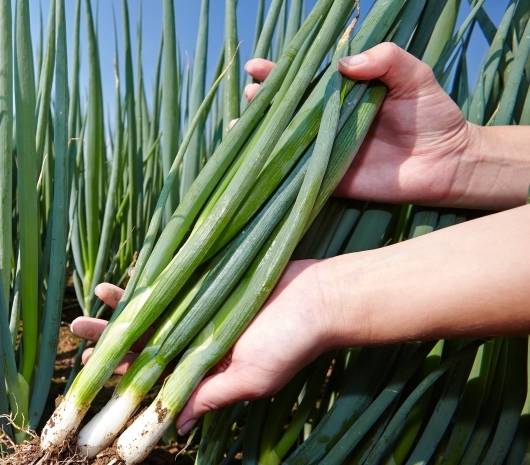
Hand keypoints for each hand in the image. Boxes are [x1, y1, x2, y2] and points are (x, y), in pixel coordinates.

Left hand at [71, 260, 334, 435]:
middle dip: (112, 341)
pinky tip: (125, 278)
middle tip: (79, 333)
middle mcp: (197, 341)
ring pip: (152, 312)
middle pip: (145, 344)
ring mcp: (201, 310)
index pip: (154, 380)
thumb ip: (210, 397)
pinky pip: (171, 282)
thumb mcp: (250, 378)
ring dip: (122, 309)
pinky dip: (148, 281)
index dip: (122, 379)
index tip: (91, 377)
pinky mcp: (208, 282)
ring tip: (91, 300)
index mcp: (205, 370)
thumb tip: (175, 428)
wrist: (323, 295)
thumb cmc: (292, 343)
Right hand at [245, 43, 527, 209]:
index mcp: (343, 93)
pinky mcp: (329, 178)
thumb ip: (386, 59)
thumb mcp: (415, 76)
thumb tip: (343, 63)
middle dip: (262, 101)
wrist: (449, 163)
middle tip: (251, 94)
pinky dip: (274, 170)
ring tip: (240, 125)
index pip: (304, 79)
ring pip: (284, 140)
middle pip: (286, 108)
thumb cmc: (434, 115)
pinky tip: (253, 162)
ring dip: (260, 134)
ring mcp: (325, 150)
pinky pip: (298, 174)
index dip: (278, 72)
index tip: (256, 67)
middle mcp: (328, 121)